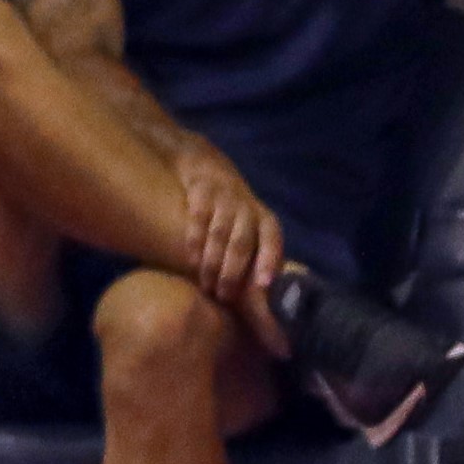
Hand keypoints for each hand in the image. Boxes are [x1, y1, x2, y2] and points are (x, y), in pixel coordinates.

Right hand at [174, 138, 283, 319]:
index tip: (264, 285)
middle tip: (224, 296)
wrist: (205, 167)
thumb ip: (257, 252)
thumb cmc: (233, 212)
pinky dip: (195, 241)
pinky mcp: (201, 193)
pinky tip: (191, 261)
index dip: (269, 261)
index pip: (272, 240)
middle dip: (232, 272)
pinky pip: (198, 220)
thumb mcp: (251, 226)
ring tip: (206, 285)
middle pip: (242, 243)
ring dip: (212, 262)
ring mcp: (223, 200)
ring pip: (220, 235)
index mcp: (265, 220)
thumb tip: (265, 296)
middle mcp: (247, 209)